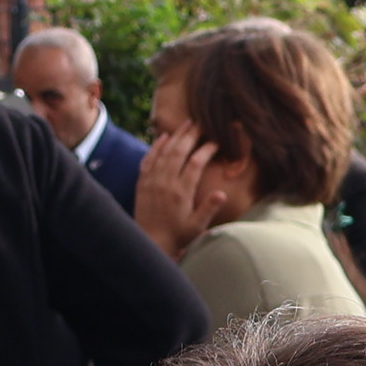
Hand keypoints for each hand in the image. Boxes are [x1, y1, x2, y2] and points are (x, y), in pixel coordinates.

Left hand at [133, 125, 220, 258]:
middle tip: (201, 123)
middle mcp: (165, 183)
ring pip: (164, 152)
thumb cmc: (178, 235)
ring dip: (175, 136)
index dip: (207, 149)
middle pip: (179, 151)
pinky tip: (163, 137)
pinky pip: (148, 159)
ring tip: (186, 124)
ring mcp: (152, 181)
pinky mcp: (142, 182)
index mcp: (181, 192)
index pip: (196, 163)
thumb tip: (223, 193)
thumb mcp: (197, 226)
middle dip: (191, 135)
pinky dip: (156, 146)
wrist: (150, 242)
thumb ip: (209, 208)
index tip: (216, 141)